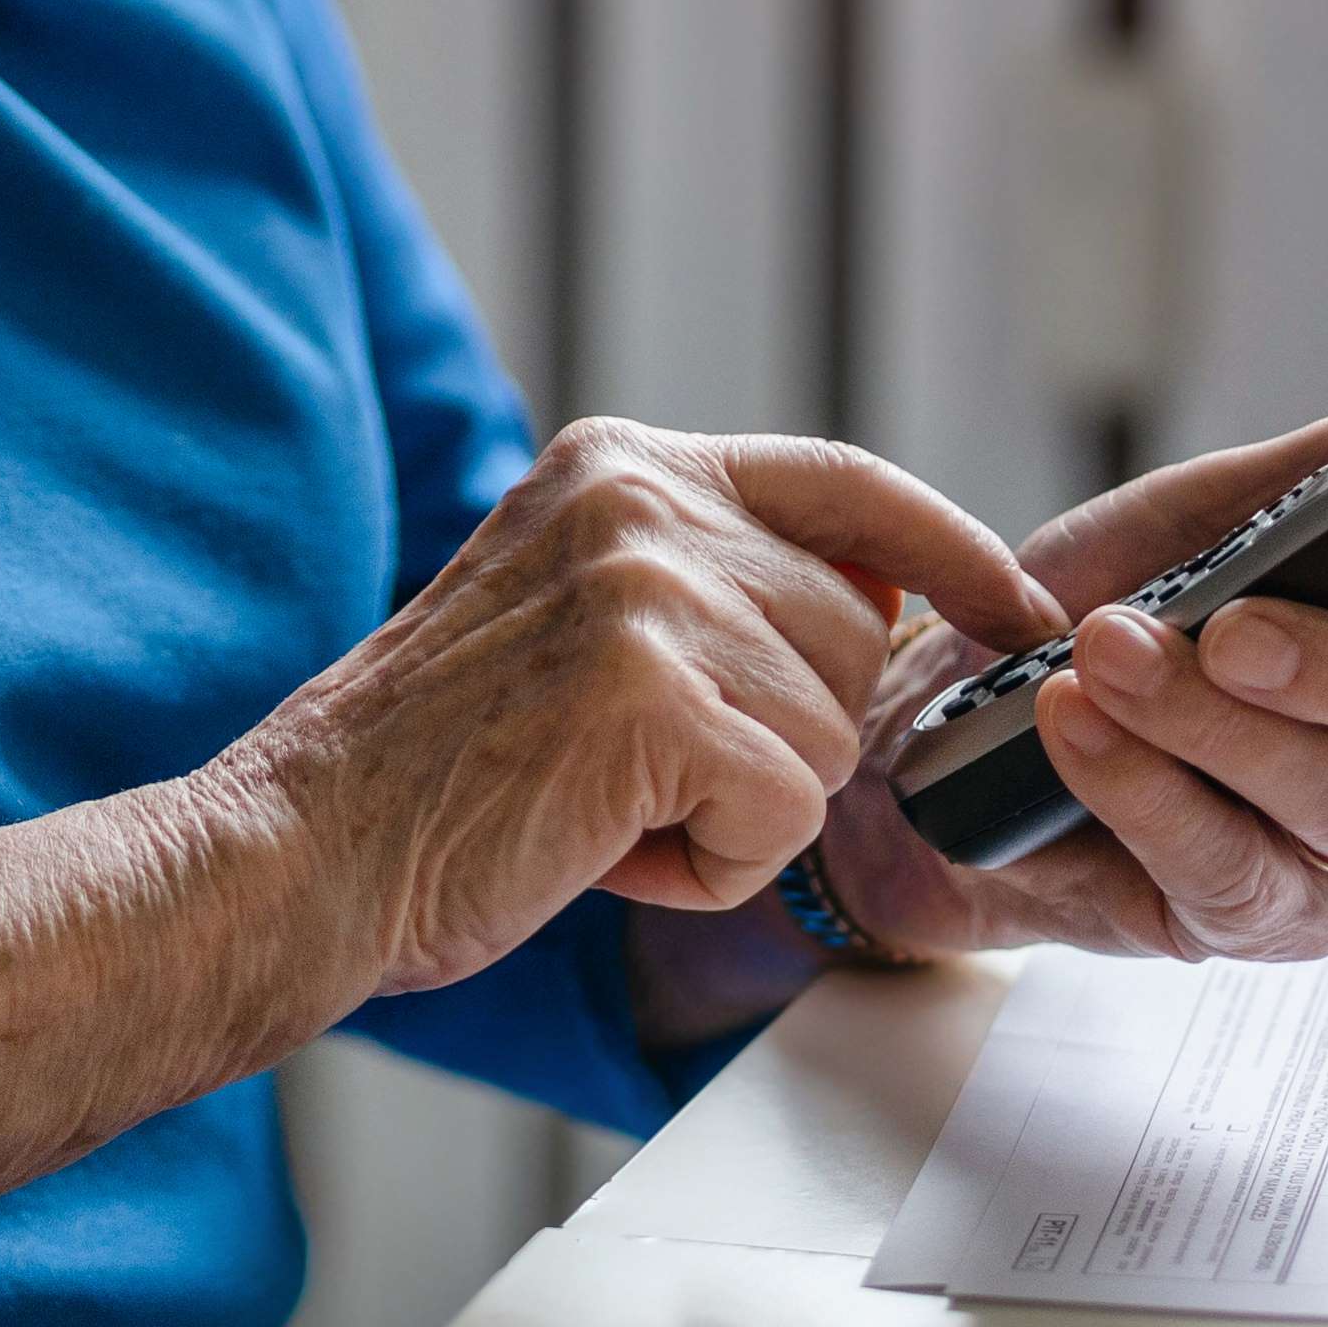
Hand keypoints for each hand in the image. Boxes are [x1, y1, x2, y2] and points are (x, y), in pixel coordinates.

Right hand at [237, 421, 1053, 992]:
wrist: (307, 849)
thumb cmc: (442, 768)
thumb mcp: (582, 615)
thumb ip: (713, 582)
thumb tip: (887, 608)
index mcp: (624, 462)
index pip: (849, 482)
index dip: (955, 552)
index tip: (1020, 609)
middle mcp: (640, 498)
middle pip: (856, 634)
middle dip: (780, 736)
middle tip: (633, 771)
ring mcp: (646, 588)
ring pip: (827, 734)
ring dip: (738, 809)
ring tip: (604, 804)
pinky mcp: (651, 694)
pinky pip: (786, 811)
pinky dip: (713, 864)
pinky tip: (605, 846)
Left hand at [799, 396, 1327, 971]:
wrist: (947, 726)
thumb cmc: (1099, 609)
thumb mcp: (1196, 519)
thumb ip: (1323, 473)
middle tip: (1236, 631)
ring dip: (1211, 722)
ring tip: (1103, 654)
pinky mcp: (1255, 924)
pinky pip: (1225, 867)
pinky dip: (1140, 785)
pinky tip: (1070, 723)